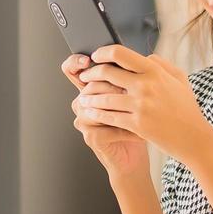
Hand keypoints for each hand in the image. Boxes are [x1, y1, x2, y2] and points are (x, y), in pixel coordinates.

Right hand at [61, 52, 148, 178]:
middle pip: (89, 86)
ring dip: (121, 107)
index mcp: (91, 90)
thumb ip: (130, 76)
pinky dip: (127, 129)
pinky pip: (107, 126)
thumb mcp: (134, 95)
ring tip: (139, 109)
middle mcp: (83, 103)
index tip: (87, 60)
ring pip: (97, 105)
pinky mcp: (91, 136)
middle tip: (129, 89)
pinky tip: (139, 131)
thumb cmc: (137, 124)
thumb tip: (139, 57)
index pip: (73, 70)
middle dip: (111, 85)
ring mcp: (84, 120)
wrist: (135, 156)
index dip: (75, 62)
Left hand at [74, 44, 202, 160]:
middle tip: (84, 77)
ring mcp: (140, 105)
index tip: (95, 56)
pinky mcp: (137, 124)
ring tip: (83, 98)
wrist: (194, 137)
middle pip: (106, 73)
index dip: (102, 53)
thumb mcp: (179, 79)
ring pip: (104, 97)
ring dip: (89, 97)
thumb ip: (161, 64)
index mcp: (154, 71)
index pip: (120, 54)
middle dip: (90, 74)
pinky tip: (91, 113)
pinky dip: (97, 114)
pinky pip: (109, 117)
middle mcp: (146, 85)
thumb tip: (143, 56)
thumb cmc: (187, 109)